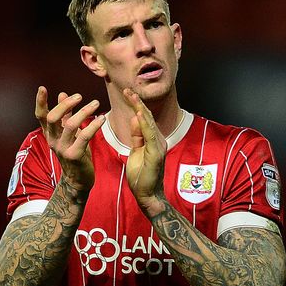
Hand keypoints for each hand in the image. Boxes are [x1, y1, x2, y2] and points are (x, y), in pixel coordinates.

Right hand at [34, 86, 104, 190]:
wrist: (78, 180)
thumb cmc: (75, 153)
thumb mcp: (69, 133)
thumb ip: (65, 115)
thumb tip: (62, 94)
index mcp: (50, 134)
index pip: (41, 116)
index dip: (40, 102)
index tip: (42, 87)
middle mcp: (53, 140)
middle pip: (53, 118)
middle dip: (66, 104)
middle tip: (79, 96)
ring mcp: (62, 148)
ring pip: (70, 125)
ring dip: (84, 112)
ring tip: (96, 103)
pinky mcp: (74, 155)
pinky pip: (84, 137)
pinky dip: (93, 126)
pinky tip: (101, 118)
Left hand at [122, 88, 167, 214]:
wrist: (147, 195)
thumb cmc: (141, 176)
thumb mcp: (136, 152)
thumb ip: (137, 136)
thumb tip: (135, 119)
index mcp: (153, 139)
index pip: (144, 118)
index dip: (136, 105)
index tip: (127, 93)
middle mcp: (159, 140)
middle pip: (147, 117)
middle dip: (137, 102)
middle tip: (127, 89)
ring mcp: (159, 146)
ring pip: (148, 123)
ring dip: (139, 108)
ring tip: (131, 95)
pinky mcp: (156, 153)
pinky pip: (149, 135)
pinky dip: (143, 124)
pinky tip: (138, 114)